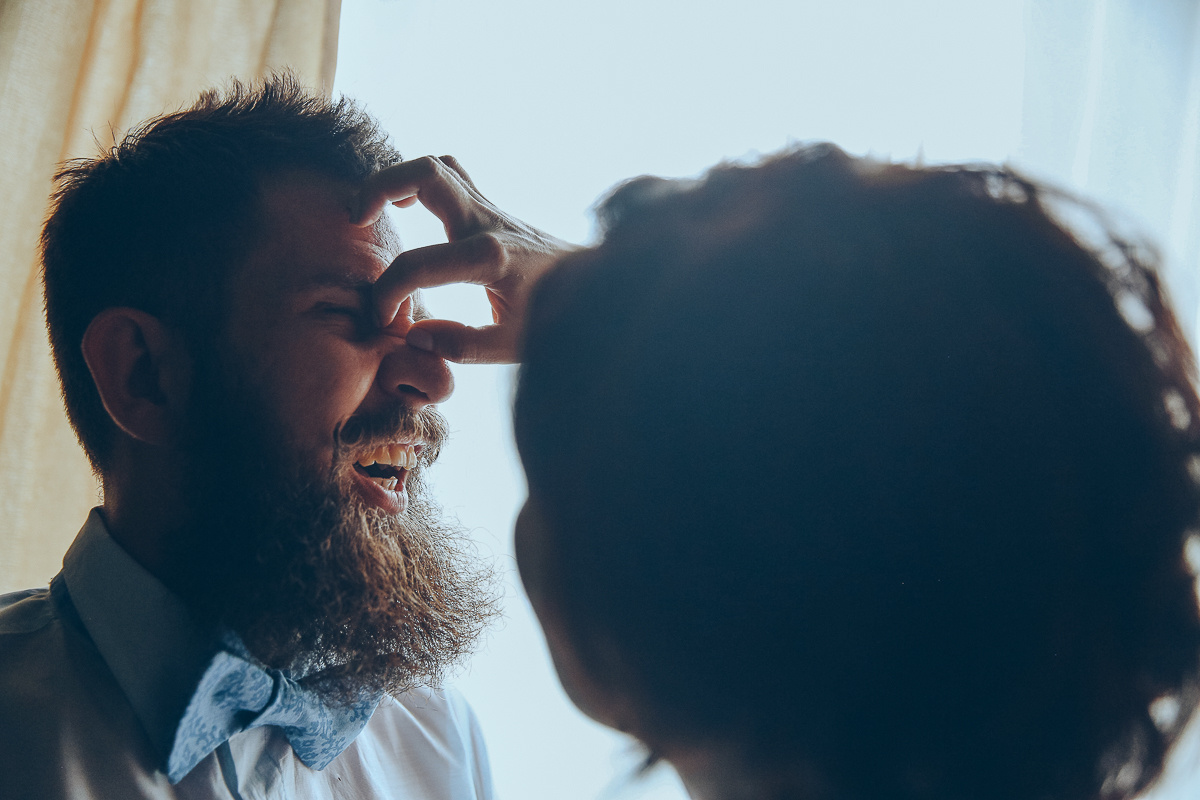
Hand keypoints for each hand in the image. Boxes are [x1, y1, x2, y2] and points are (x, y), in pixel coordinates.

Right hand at [353, 155, 573, 363]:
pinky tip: (403, 208)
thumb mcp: (513, 346)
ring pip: (436, 165)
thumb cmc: (554, 318)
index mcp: (491, 259)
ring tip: (371, 211)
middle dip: (378, 188)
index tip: (383, 318)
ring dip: (395, 177)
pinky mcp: (490, 207)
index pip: (419, 265)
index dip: (387, 292)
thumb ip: (462, 347)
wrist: (594, 288)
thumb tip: (415, 339)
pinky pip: (448, 174)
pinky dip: (418, 181)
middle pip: (426, 173)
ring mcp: (490, 208)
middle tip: (356, 220)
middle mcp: (488, 223)